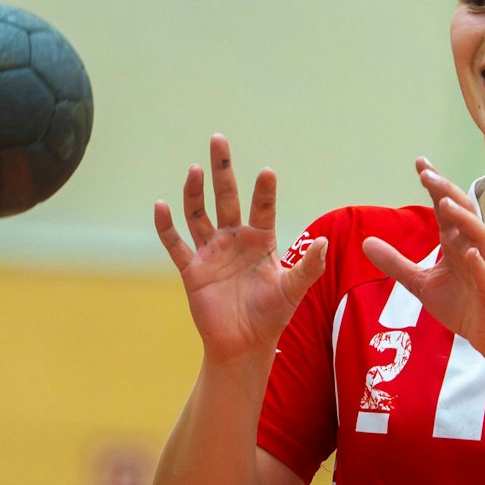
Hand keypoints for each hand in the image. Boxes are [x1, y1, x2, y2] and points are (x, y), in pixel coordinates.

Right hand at [154, 134, 326, 363]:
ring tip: (195, 170)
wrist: (243, 345)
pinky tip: (161, 206)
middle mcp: (234, 240)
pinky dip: (166, 226)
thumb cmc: (271, 316)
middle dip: (223, 169)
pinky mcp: (191, 268)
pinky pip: (175, 243)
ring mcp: (211, 252)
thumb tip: (323, 243)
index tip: (266, 172)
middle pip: (226, 197)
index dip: (264, 191)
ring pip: (199, 214)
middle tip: (219, 140)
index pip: (262, 208)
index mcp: (261, 240)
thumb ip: (308, 267)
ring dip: (195, 192)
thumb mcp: (293, 290)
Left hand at [362, 159, 484, 359]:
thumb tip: (365, 242)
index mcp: (455, 244)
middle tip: (426, 173)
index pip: (445, 208)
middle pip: (462, 213)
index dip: (434, 185)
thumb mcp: (419, 283)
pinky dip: (479, 263)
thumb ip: (395, 263)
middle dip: (446, 192)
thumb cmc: (459, 305)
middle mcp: (472, 249)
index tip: (419, 163)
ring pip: (479, 237)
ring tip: (446, 204)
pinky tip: (469, 253)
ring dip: (464, 219)